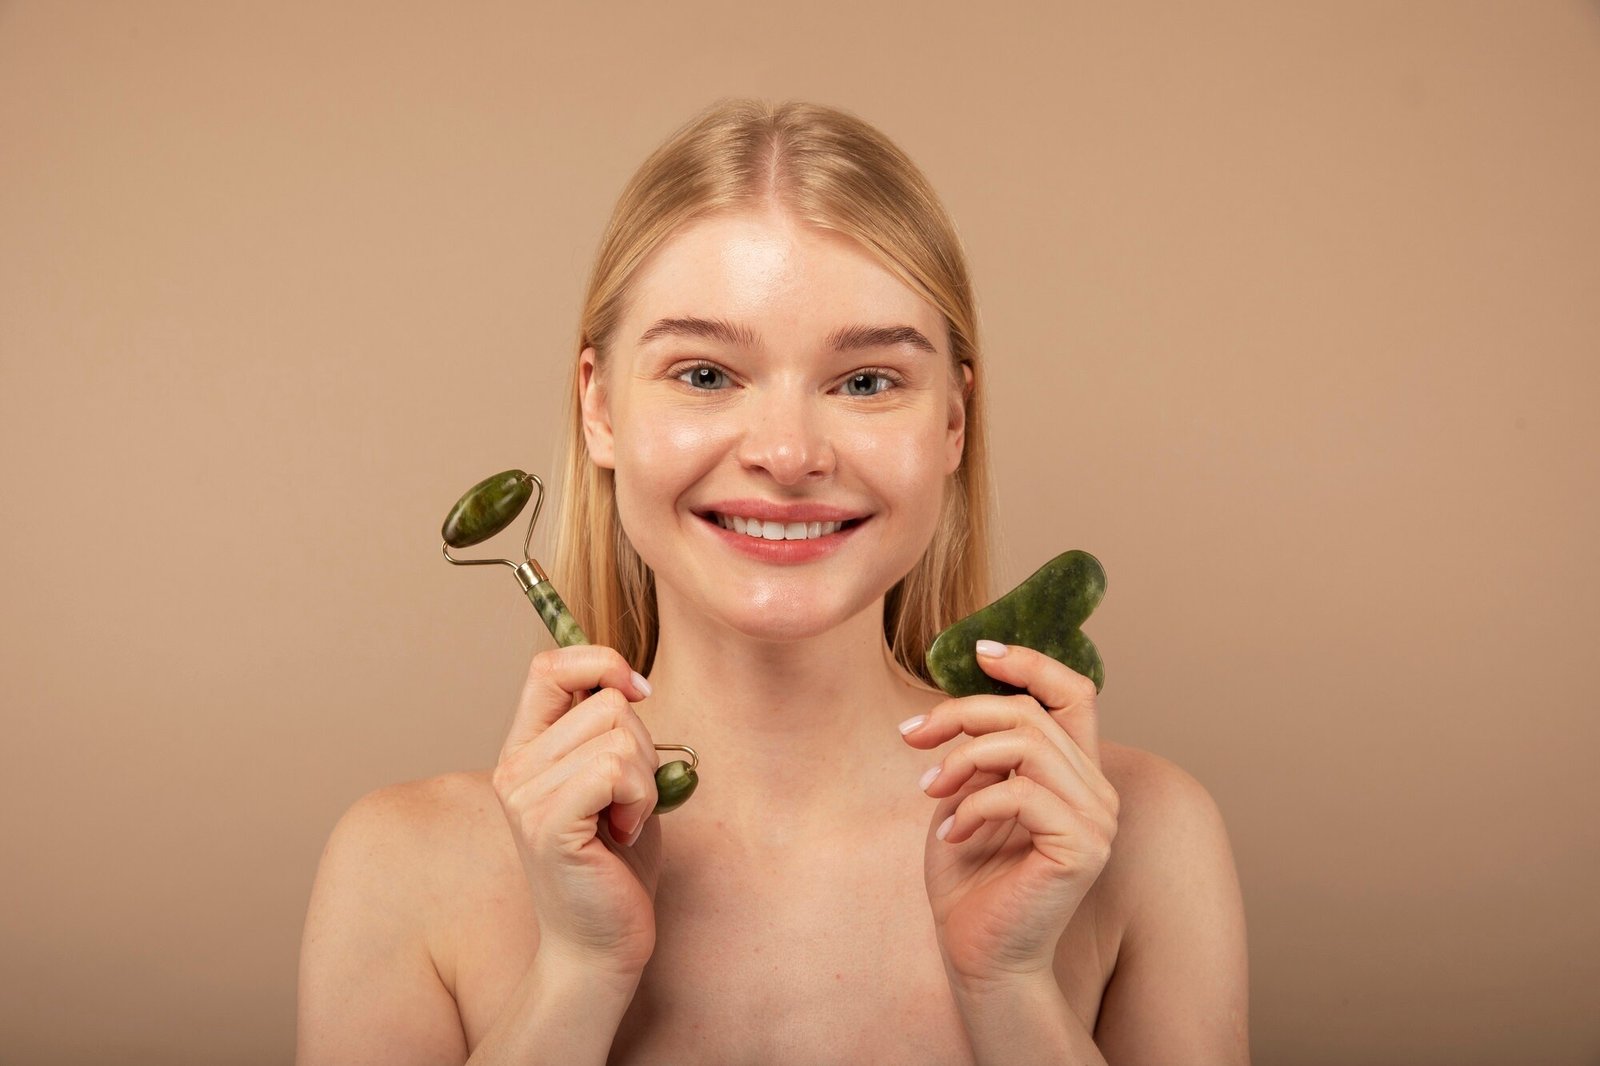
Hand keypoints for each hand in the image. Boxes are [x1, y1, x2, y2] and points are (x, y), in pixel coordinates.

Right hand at [491, 644, 662, 980]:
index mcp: (526, 747)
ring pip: (618, 736)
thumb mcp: (613, 779)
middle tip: (629, 799)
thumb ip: (608, 730)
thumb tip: (625, 680)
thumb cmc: (614, 865)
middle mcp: (515, 766)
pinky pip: (613, 770)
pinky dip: (639, 800)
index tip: (638, 692)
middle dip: (643, 745)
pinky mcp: (547, 823)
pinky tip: (623, 834)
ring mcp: (525, 795)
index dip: (601, 662)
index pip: (549, 665)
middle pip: (605, 700)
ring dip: (645, 780)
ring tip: (624, 821)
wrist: (600, 944)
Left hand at [901, 641, 1117, 987]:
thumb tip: (960, 701)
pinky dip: (973, 804)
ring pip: (1026, 745)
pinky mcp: (1082, 848)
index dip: (1031, 662)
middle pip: (1030, 714)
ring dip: (962, 760)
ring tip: (930, 790)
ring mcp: (1096, 820)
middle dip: (961, 715)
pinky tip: (951, 833)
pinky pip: (1020, 793)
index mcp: (1075, 773)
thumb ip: (979, 750)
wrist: (978, 955)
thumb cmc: (970, 880)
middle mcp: (1097, 791)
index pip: (1074, 694)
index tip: (979, 651)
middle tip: (911, 737)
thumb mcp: (966, 795)